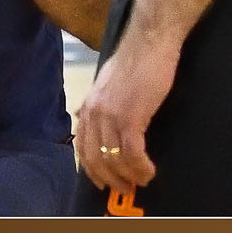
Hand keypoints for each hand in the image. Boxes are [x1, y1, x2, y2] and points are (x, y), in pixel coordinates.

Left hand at [73, 26, 179, 203]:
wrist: (148, 44)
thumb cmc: (133, 62)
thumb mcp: (106, 83)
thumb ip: (98, 104)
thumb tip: (88, 118)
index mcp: (88, 106)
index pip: (82, 147)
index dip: (92, 170)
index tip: (104, 181)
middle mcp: (94, 113)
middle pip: (95, 159)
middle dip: (110, 179)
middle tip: (125, 188)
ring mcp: (111, 116)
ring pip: (114, 160)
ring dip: (129, 176)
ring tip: (142, 180)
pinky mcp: (131, 117)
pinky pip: (132, 153)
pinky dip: (140, 168)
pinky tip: (149, 171)